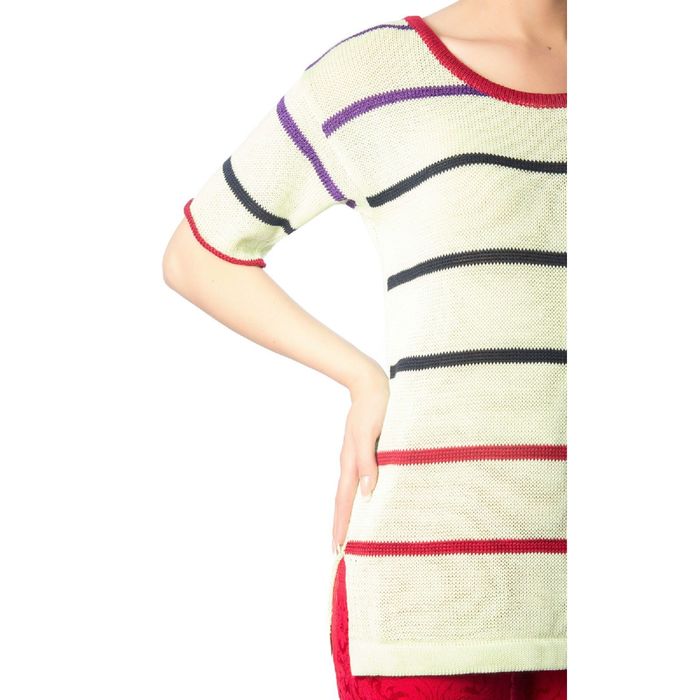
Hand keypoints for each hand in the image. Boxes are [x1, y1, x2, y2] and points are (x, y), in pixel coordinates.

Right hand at [332, 367, 389, 553]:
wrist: (371, 384)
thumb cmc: (374, 407)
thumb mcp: (370, 434)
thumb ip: (368, 462)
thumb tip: (367, 494)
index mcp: (352, 463)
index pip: (346, 501)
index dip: (342, 525)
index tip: (337, 548)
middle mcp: (352, 463)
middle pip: (345, 501)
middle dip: (341, 525)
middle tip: (338, 550)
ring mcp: (356, 457)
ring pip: (351, 492)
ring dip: (349, 513)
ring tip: (349, 533)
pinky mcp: (365, 450)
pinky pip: (359, 479)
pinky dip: (359, 496)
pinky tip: (365, 500)